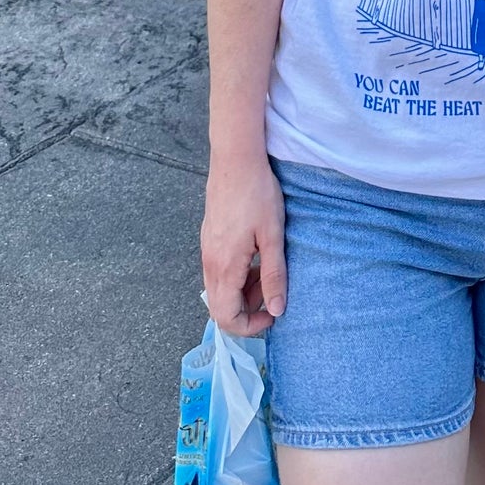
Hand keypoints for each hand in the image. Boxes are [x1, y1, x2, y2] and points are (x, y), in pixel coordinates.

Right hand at [201, 149, 286, 337]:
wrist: (236, 158)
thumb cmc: (257, 194)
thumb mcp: (272, 236)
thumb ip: (274, 276)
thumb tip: (277, 310)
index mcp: (224, 267)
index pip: (227, 318)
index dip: (250, 326)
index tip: (273, 314)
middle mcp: (210, 263)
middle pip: (220, 307)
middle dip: (247, 310)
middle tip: (272, 293)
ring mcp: (207, 250)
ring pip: (220, 289)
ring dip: (244, 291)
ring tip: (268, 272)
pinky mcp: (209, 238)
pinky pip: (219, 271)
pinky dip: (238, 275)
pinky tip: (256, 256)